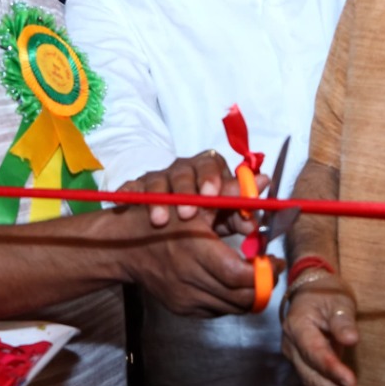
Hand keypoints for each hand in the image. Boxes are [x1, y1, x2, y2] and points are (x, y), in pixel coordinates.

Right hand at [114, 205, 263, 316]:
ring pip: (231, 307)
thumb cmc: (161, 216)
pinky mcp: (181, 308)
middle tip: (272, 269)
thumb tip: (262, 183)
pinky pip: (217, 311)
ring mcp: (184, 298)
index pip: (241, 275)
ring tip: (257, 277)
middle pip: (240, 295)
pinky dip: (231, 300)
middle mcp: (189, 278)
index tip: (275, 260)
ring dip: (249, 295)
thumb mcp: (194, 199)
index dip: (265, 271)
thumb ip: (231, 194)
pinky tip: (234, 285)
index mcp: (195, 250)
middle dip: (263, 284)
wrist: (123, 246)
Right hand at [119, 151, 256, 235]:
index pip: (211, 164)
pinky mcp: (137, 187)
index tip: (212, 195)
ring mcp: (158, 178)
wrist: (167, 222)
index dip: (212, 178)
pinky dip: (129, 193)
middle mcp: (182, 170)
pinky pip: (132, 187)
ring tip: (161, 220)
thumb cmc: (203, 216)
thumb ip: (240, 207)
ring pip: (158, 180)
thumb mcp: (222, 213)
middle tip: (189, 213)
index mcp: (207, 170)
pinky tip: (125, 202)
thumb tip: (259, 202)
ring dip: (160, 200)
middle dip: (186, 190)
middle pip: (184, 171)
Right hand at [281, 278, 379, 385]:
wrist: (311, 294)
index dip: (332, 370)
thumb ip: (343, 321)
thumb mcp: (337, 301)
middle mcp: (292, 348)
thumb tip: (351, 340)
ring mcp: (297, 360)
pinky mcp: (306, 368)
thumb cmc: (326, 294)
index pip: (313, 353)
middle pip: (313, 378)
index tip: (352, 383)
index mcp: (297, 327)